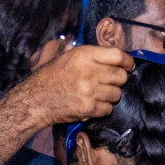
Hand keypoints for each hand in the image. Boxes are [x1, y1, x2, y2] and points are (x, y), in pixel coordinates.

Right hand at [11, 46, 131, 128]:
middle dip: (118, 80)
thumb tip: (116, 59)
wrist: (35, 100)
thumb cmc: (50, 77)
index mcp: (84, 55)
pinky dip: (103, 109)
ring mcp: (89, 91)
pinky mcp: (88, 108)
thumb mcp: (68, 57)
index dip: (128, 62)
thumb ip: (92, 57)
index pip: (118, 55)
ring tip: (97, 94)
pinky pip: (108, 109)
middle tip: (108, 83)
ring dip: (110, 96)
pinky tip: (92, 104)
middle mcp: (89, 71)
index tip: (129, 66)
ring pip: (116, 94)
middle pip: (120, 76)